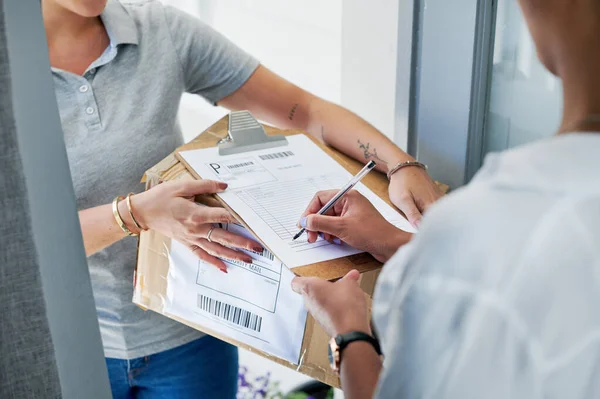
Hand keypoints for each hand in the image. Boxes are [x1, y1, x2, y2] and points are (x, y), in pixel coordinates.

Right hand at [131, 180, 262, 271]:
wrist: (143, 212)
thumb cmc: (161, 198)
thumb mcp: (182, 186)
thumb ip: (204, 185)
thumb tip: (224, 185)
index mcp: (195, 214)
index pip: (222, 216)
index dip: (238, 218)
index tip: (253, 222)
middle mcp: (195, 229)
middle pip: (223, 237)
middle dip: (242, 243)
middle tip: (258, 248)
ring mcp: (191, 238)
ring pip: (216, 249)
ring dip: (233, 255)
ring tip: (248, 260)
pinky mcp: (187, 243)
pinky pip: (202, 255)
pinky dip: (213, 262)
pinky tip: (224, 268)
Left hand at [292, 270, 369, 336]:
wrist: (351, 331)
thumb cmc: (344, 306)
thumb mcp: (350, 285)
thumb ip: (349, 279)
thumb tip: (352, 276)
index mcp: (309, 288)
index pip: (296, 282)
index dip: (301, 276)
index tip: (307, 274)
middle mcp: (309, 302)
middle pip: (308, 292)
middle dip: (320, 287)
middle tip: (331, 282)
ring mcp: (316, 315)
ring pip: (317, 303)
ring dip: (327, 298)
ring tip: (342, 293)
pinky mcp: (325, 324)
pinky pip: (326, 312)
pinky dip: (333, 309)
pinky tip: (346, 306)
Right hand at [298, 190, 410, 262]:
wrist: (390, 246)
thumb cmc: (372, 233)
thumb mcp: (341, 228)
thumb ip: (320, 223)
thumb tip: (305, 221)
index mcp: (347, 196)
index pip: (320, 198)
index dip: (309, 211)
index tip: (303, 224)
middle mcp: (349, 202)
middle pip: (323, 209)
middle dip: (316, 223)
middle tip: (311, 237)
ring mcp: (351, 213)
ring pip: (328, 219)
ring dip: (324, 230)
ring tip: (328, 239)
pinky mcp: (354, 224)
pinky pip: (336, 226)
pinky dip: (333, 233)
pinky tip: (336, 240)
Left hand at [388, 166, 440, 228]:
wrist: (404, 167)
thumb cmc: (401, 183)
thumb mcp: (403, 200)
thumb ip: (412, 215)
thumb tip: (420, 228)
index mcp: (430, 205)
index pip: (434, 224)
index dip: (429, 231)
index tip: (425, 237)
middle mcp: (438, 201)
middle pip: (439, 219)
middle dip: (434, 227)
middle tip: (425, 232)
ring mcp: (439, 197)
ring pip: (440, 213)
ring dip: (435, 220)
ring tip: (427, 224)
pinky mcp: (437, 194)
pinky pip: (439, 207)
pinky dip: (436, 213)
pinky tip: (429, 215)